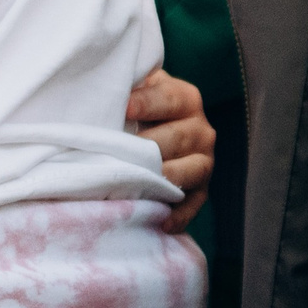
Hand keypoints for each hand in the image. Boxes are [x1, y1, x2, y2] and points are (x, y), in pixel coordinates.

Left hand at [128, 68, 217, 233]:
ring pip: (192, 170)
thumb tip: (103, 93)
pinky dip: (179, 214)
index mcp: (185, 98)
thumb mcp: (134, 87)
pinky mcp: (201, 189)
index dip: (146, 104)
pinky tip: (162, 222)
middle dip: (148, 148)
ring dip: (166, 179)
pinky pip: (194, 203)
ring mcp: (203, 161)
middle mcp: (200, 129)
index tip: (125, 110)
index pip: (168, 99)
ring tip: (142, 184)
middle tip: (122, 154)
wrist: (152, 131)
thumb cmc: (134, 106)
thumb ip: (126, 85)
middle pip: (177, 138)